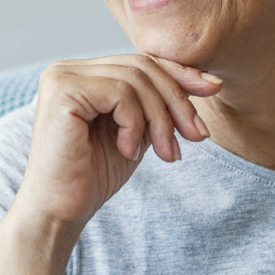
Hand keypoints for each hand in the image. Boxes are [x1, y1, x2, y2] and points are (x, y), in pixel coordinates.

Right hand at [14, 54, 221, 227]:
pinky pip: (120, 93)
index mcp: (84, 74)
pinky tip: (129, 150)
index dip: (179, 73)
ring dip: (160, 119)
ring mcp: (62, 76)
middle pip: (142, 66)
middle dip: (177, 101)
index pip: (140, 61)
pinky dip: (135, 124)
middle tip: (197, 136)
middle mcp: (68, 69)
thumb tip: (206, 80)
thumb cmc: (93, 177)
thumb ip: (157, 104)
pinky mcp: (62, 90)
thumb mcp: (138, 132)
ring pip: (136, 79)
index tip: (213, 88)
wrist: (60, 212)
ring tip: (165, 153)